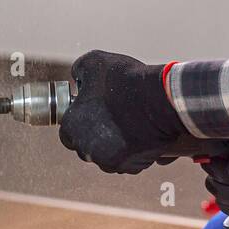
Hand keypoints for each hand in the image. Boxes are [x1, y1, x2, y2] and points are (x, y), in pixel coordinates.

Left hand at [58, 50, 186, 174]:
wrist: (160, 101)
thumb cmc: (124, 82)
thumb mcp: (94, 62)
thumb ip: (79, 71)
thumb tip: (79, 78)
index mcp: (72, 128)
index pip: (67, 132)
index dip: (80, 121)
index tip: (92, 112)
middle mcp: (87, 150)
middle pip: (88, 146)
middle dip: (97, 135)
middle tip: (113, 116)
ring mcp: (110, 162)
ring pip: (109, 156)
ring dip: (116, 144)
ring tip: (130, 123)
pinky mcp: (132, 166)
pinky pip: (130, 161)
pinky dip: (135, 151)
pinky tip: (143, 133)